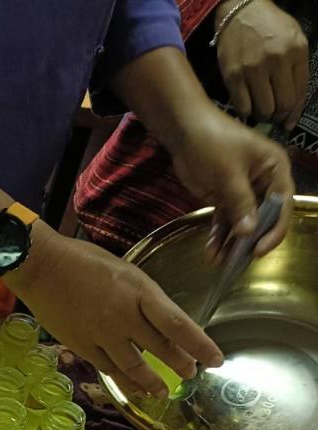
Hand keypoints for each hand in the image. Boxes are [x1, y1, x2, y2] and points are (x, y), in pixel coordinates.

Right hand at [11, 230, 223, 395]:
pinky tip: (134, 387)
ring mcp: (102, 334)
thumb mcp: (125, 271)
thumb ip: (144, 298)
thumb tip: (163, 324)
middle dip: (180, 364)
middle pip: (160, 348)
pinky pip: (110, 370)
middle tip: (191, 374)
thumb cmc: (84, 262)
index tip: (216, 359)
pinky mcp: (83, 346)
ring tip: (162, 392)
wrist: (42, 267)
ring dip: (153, 382)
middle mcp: (123, 315)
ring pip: (135, 367)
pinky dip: (125, 381)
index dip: (200, 345)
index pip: (178, 323)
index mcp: (139, 291)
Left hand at [169, 108, 292, 257]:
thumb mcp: (229, 173)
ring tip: (218, 263)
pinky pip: (225, 221)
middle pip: (263, 218)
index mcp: (275, 170)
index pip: (282, 205)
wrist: (184, 130)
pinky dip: (219, 237)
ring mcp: (244, 192)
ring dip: (231, 244)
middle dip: (250, 241)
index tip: (257, 251)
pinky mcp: (225, 198)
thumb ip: (240, 203)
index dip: (273, 230)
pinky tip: (210, 253)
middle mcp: (264, 183)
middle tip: (237, 262)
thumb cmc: (214, 142)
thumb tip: (249, 233)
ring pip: (243, 224)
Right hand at [217, 0, 308, 128]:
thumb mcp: (293, 40)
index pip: (299, 93)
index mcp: (296, 51)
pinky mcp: (233, 76)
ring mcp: (253, 69)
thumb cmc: (270, 27)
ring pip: (262, 110)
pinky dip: (246, 112)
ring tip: (260, 109)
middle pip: (281, 106)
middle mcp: (276, 60)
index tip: (288, 122)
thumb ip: (297, 72)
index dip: (294, 113)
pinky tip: (247, 105)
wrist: (241, 11)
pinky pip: (243, 107)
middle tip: (273, 114)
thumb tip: (291, 112)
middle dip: (278, 115)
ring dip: (262, 115)